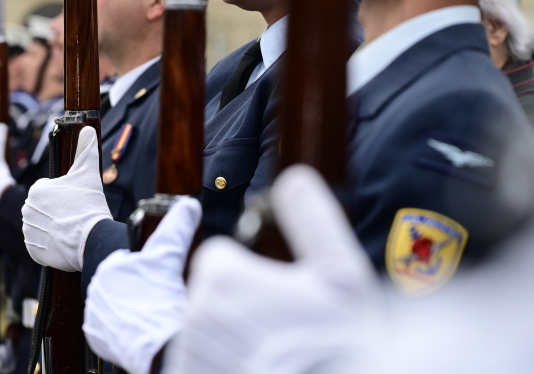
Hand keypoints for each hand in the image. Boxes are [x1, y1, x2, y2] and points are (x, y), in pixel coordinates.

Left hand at [22, 126, 111, 270]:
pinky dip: (51, 244)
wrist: (91, 239)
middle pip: (43, 209)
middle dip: (57, 211)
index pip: (47, 191)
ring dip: (53, 228)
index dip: (63, 195)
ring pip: (42, 226)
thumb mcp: (88, 173)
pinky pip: (40, 245)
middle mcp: (26, 211)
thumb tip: (87, 128)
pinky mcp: (33, 251)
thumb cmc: (88, 205)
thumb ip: (86, 150)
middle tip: (74, 214)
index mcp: (36, 190)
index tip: (74, 201)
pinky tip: (64, 241)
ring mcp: (29, 232)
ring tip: (71, 228)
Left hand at [84, 197, 200, 373]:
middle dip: (138, 288)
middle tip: (157, 296)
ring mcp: (94, 314)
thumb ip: (178, 226)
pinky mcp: (95, 337)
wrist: (159, 346)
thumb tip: (188, 204)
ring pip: (115, 305)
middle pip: (121, 283)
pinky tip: (139, 327)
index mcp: (109, 267)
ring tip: (150, 312)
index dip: (146, 269)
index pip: (127, 261)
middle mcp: (95, 289)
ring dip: (131, 307)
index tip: (157, 278)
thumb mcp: (171, 256)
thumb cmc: (162, 302)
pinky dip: (123, 328)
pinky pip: (109, 328)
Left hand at [164, 165, 383, 373]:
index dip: (248, 273)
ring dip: (230, 336)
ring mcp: (192, 353)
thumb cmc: (339, 342)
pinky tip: (255, 368)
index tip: (276, 293)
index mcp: (223, 277)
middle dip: (240, 305)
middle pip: (209, 293)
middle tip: (282, 327)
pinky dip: (220, 364)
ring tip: (273, 353)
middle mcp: (196, 315)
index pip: (217, 257)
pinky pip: (199, 363)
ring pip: (203, 330)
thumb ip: (312, 219)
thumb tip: (295, 178)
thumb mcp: (341, 273)